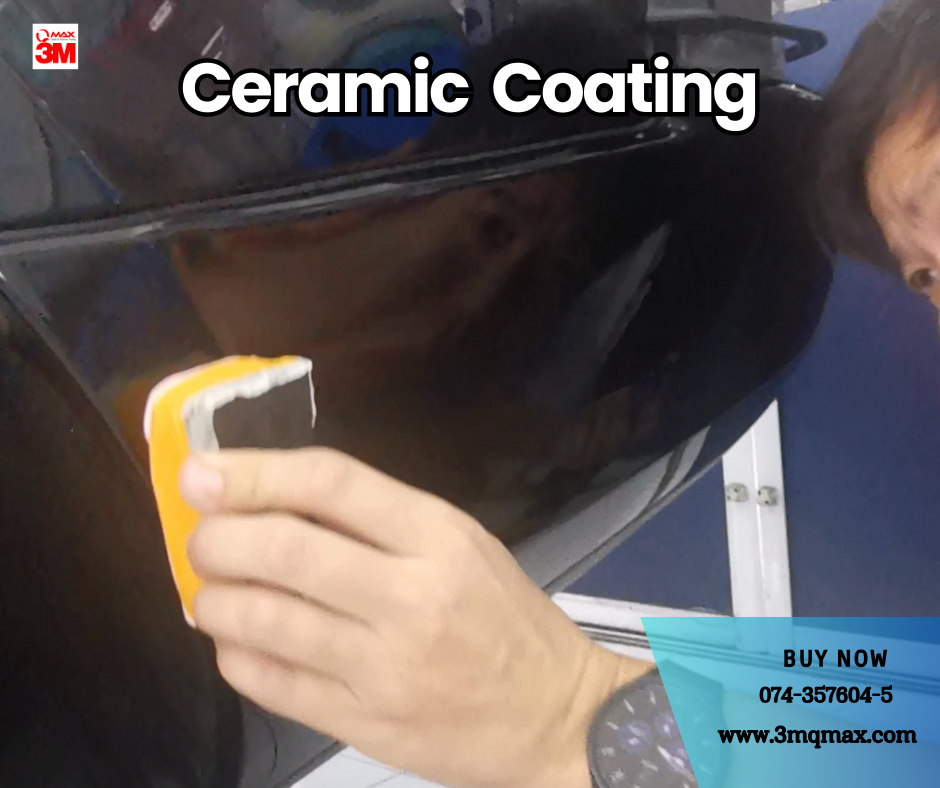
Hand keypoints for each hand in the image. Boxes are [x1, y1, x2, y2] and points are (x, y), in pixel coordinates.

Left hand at [179, 448, 650, 787]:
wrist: (556, 716)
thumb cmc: (507, 617)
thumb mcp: (462, 543)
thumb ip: (378, 520)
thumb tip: (274, 502)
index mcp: (439, 536)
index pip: (331, 483)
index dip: (254, 472)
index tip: (203, 471)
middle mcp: (410, 596)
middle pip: (284, 548)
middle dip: (217, 536)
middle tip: (201, 536)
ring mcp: (384, 666)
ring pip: (264, 620)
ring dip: (213, 598)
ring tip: (208, 590)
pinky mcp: (364, 724)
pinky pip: (271, 684)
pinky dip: (234, 654)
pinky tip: (234, 640)